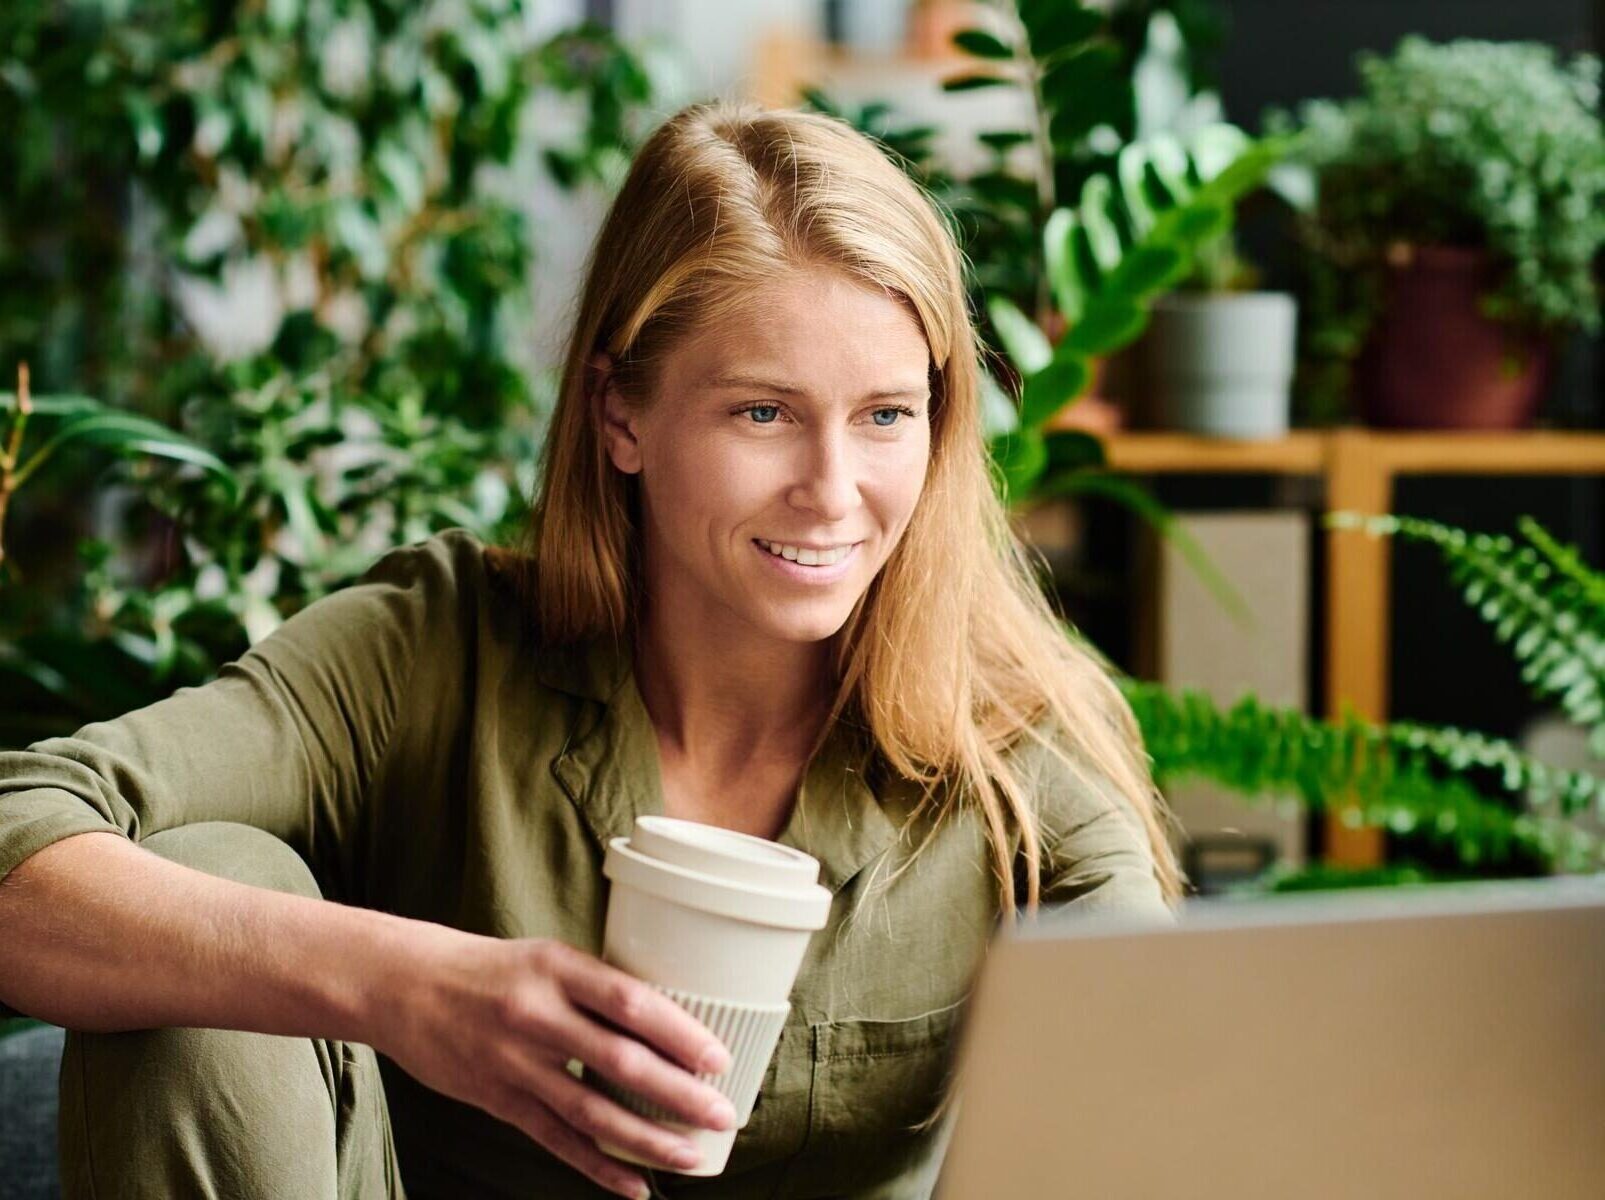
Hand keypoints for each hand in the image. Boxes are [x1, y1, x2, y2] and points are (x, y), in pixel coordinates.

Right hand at [374, 929, 736, 1197]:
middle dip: (678, 1093)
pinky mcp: (497, 1099)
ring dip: (647, 1139)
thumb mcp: (547, 958)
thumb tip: (669, 1026)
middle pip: (620, 1061)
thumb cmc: (491, 970)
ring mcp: (515, 1062)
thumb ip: (598, 990)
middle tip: (722, 1113)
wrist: (405, 986)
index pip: (631, 1002)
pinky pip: (555, 1140)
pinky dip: (598, 1167)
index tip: (717, 1058)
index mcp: (558, 969)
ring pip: (591, 1111)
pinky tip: (634, 1186)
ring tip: (691, 1156)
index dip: (679, 1033)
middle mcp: (538, 1015)